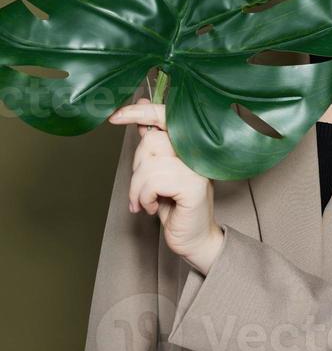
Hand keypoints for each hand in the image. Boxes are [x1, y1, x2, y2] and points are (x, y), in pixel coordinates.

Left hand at [108, 98, 224, 273]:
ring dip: (138, 189)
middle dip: (137, 167)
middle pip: (151, 140)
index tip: (116, 117)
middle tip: (141, 189)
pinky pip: (153, 181)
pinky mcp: (194, 185)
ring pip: (148, 163)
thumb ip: (153, 143)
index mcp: (189, 143)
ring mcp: (197, 167)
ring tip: (146, 202)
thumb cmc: (176, 206)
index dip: (140, 111)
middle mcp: (197, 151)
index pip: (166, 115)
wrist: (193, 238)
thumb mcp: (158, 171)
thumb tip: (140, 112)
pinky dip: (145, 198)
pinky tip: (153, 207)